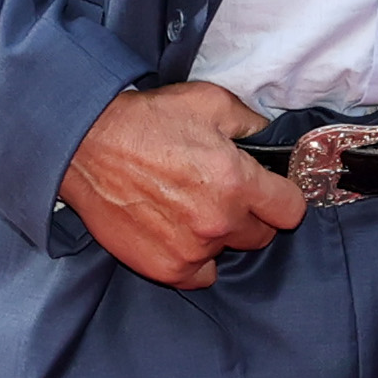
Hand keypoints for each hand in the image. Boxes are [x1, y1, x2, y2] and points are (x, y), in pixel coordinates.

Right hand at [59, 82, 304, 288]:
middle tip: (221, 195)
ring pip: (227, 253)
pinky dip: (193, 259)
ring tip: (189, 209)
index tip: (270, 193)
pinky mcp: (166, 268)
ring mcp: (192, 249)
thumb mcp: (208, 102)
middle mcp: (219, 221)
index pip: (291, 210)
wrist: (86, 147)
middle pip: (262, 236)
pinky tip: (176, 233)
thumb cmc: (145, 122)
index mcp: (237, 182)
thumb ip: (250, 123)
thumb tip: (269, 137)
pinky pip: (199, 275)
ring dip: (217, 236)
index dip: (282, 198)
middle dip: (249, 217)